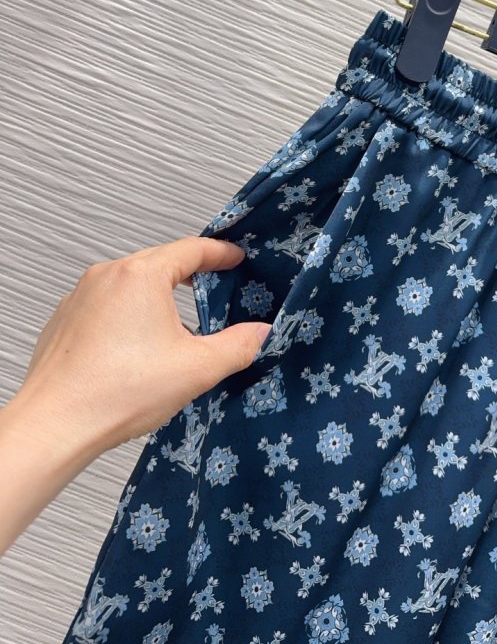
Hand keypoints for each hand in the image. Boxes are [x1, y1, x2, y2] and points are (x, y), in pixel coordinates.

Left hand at [18, 235, 271, 455]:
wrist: (54, 426)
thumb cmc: (118, 392)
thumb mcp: (197, 368)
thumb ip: (239, 346)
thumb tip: (263, 333)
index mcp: (141, 275)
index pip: (192, 249)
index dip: (220, 253)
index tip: (236, 259)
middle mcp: (107, 276)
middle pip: (160, 263)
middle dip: (191, 275)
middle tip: (216, 288)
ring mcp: (81, 297)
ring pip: (132, 285)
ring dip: (158, 298)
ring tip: (178, 327)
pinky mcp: (65, 320)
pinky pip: (107, 305)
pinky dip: (128, 316)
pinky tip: (138, 349)